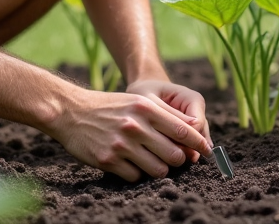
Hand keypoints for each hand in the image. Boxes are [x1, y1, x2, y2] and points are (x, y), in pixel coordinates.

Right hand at [46, 87, 211, 181]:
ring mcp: (121, 145)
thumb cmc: (110, 106)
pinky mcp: (109, 161)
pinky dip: (135, 173)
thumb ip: (165, 115)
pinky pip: (136, 177)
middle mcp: (135, 126)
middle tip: (170, 157)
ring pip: (158, 170)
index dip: (199, 144)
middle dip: (177, 159)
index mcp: (146, 108)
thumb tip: (195, 131)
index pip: (184, 131)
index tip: (207, 152)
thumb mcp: (137, 101)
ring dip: (158, 169)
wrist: (71, 112)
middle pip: (175, 155)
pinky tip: (127, 162)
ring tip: (148, 160)